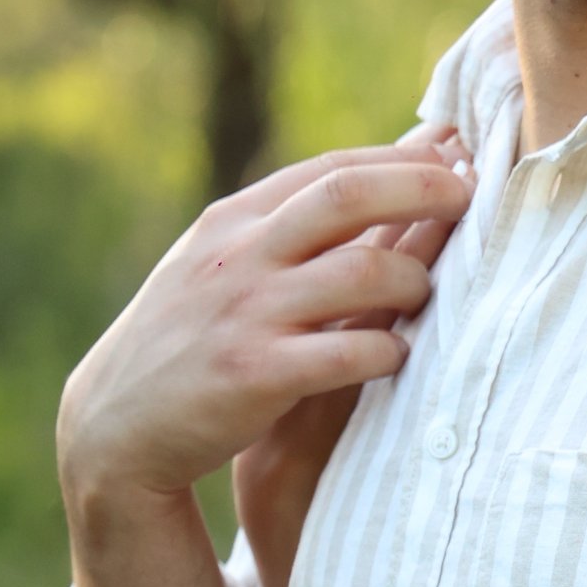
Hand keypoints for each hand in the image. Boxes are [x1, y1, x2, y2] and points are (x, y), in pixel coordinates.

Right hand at [232, 125, 473, 586]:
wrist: (114, 426)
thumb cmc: (196, 336)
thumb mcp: (227, 263)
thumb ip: (296, 221)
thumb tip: (386, 164)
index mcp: (234, 221)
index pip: (333, 168)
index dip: (403, 160)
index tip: (459, 160)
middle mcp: (240, 257)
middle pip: (349, 195)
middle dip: (422, 188)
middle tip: (471, 199)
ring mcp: (246, 314)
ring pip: (360, 271)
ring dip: (412, 279)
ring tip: (427, 294)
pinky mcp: (255, 375)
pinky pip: (348, 351)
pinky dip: (388, 349)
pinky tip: (398, 354)